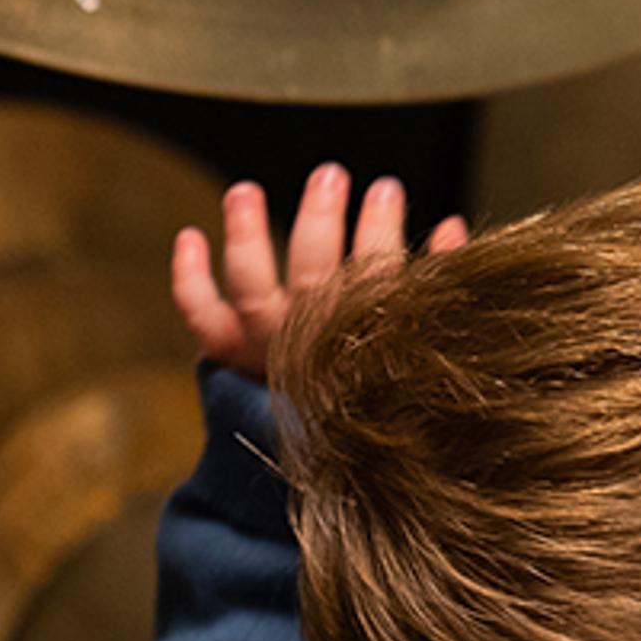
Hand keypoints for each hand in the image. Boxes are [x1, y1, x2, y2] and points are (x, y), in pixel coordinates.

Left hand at [171, 164, 466, 377]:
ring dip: (247, 237)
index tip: (385, 189)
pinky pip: (203, 319)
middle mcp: (311, 350)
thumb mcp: (415, 347)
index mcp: (362, 349)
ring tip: (244, 192)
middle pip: (312, 279)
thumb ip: (433, 286)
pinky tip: (189, 234)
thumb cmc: (380, 388)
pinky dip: (188, 280)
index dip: (380, 232)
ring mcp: (265, 354)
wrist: (322, 464)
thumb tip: (452, 227)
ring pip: (251, 290)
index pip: (375, 283)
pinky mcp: (230, 357)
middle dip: (319, 222)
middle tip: (328, 176)